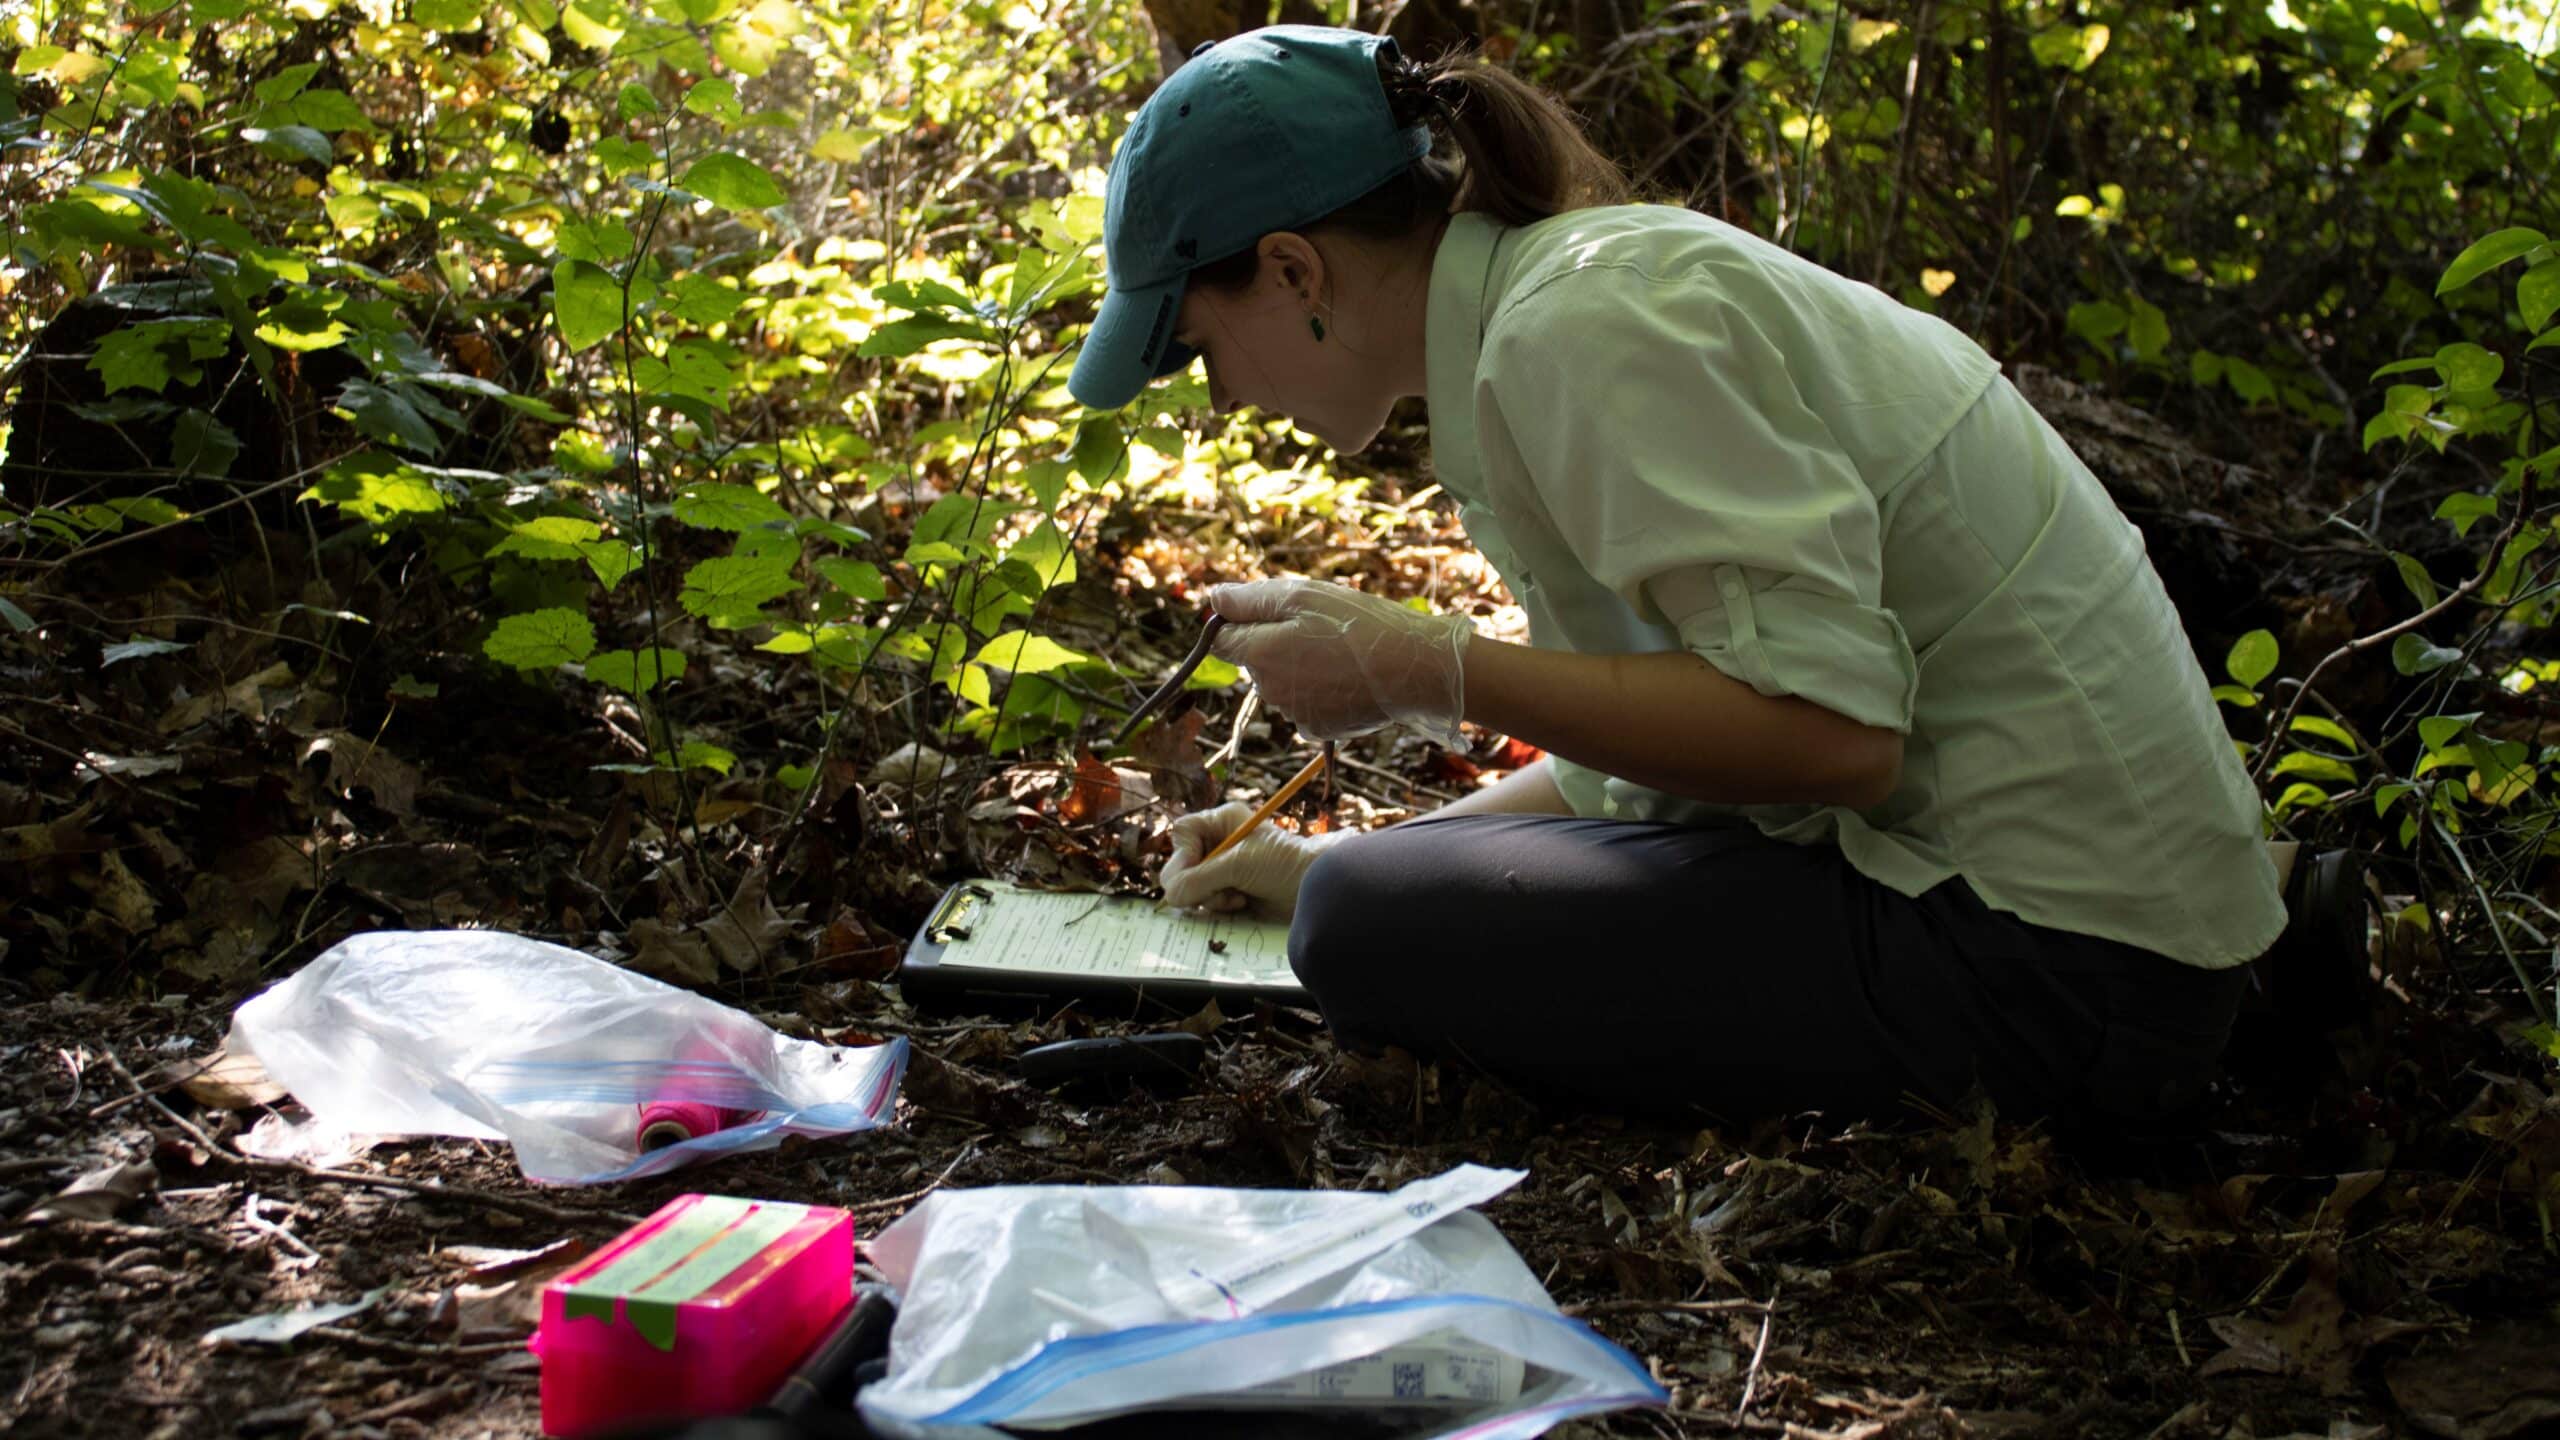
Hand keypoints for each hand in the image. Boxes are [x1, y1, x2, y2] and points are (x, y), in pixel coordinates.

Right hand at [1159, 800, 1347, 919]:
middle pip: (1183, 863)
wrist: (1312, 887)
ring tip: (1237, 896)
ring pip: (1192, 886)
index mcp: (1222, 822)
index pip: (1183, 833)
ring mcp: (1224, 867)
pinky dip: (1220, 905)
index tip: (1194, 873)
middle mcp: (1220, 842)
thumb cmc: (1281, 864)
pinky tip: (1242, 902)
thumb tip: (1170, 896)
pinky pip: (1207, 900)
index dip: (1182, 854)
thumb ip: (1198, 879)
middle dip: (1198, 882)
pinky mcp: (1230, 889)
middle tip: (1218, 890)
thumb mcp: (1237, 865)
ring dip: (1212, 896)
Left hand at [1208, 578, 1471, 744]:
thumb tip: (1212, 598)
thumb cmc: (1358, 624)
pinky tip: (1348, 676)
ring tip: (1340, 650)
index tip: (1272, 612)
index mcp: (1259, 654)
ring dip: (1299, 666)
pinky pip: (1305, 703)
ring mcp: (1292, 713)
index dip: (1240, 622)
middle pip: (1255, 661)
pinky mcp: (1317, 728)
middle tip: (1319, 626)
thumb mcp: (1302, 596)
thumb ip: (1250, 599)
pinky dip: (1319, 689)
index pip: (1221, 641)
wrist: (1413, 668)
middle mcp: (1268, 690)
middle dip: (1275, 642)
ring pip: (1281, 682)